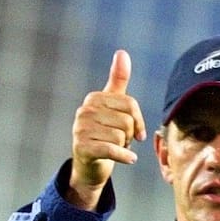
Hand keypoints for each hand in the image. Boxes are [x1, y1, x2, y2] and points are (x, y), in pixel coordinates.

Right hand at [68, 49, 146, 208]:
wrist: (89, 168)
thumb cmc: (104, 136)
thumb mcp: (111, 107)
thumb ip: (118, 81)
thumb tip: (122, 52)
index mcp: (94, 99)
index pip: (130, 104)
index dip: (139, 121)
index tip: (138, 133)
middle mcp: (85, 111)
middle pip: (126, 122)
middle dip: (129, 136)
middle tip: (121, 143)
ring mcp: (81, 129)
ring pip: (121, 137)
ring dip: (124, 148)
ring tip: (115, 150)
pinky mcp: (82, 148)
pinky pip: (112, 149)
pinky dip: (125, 157)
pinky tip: (130, 160)